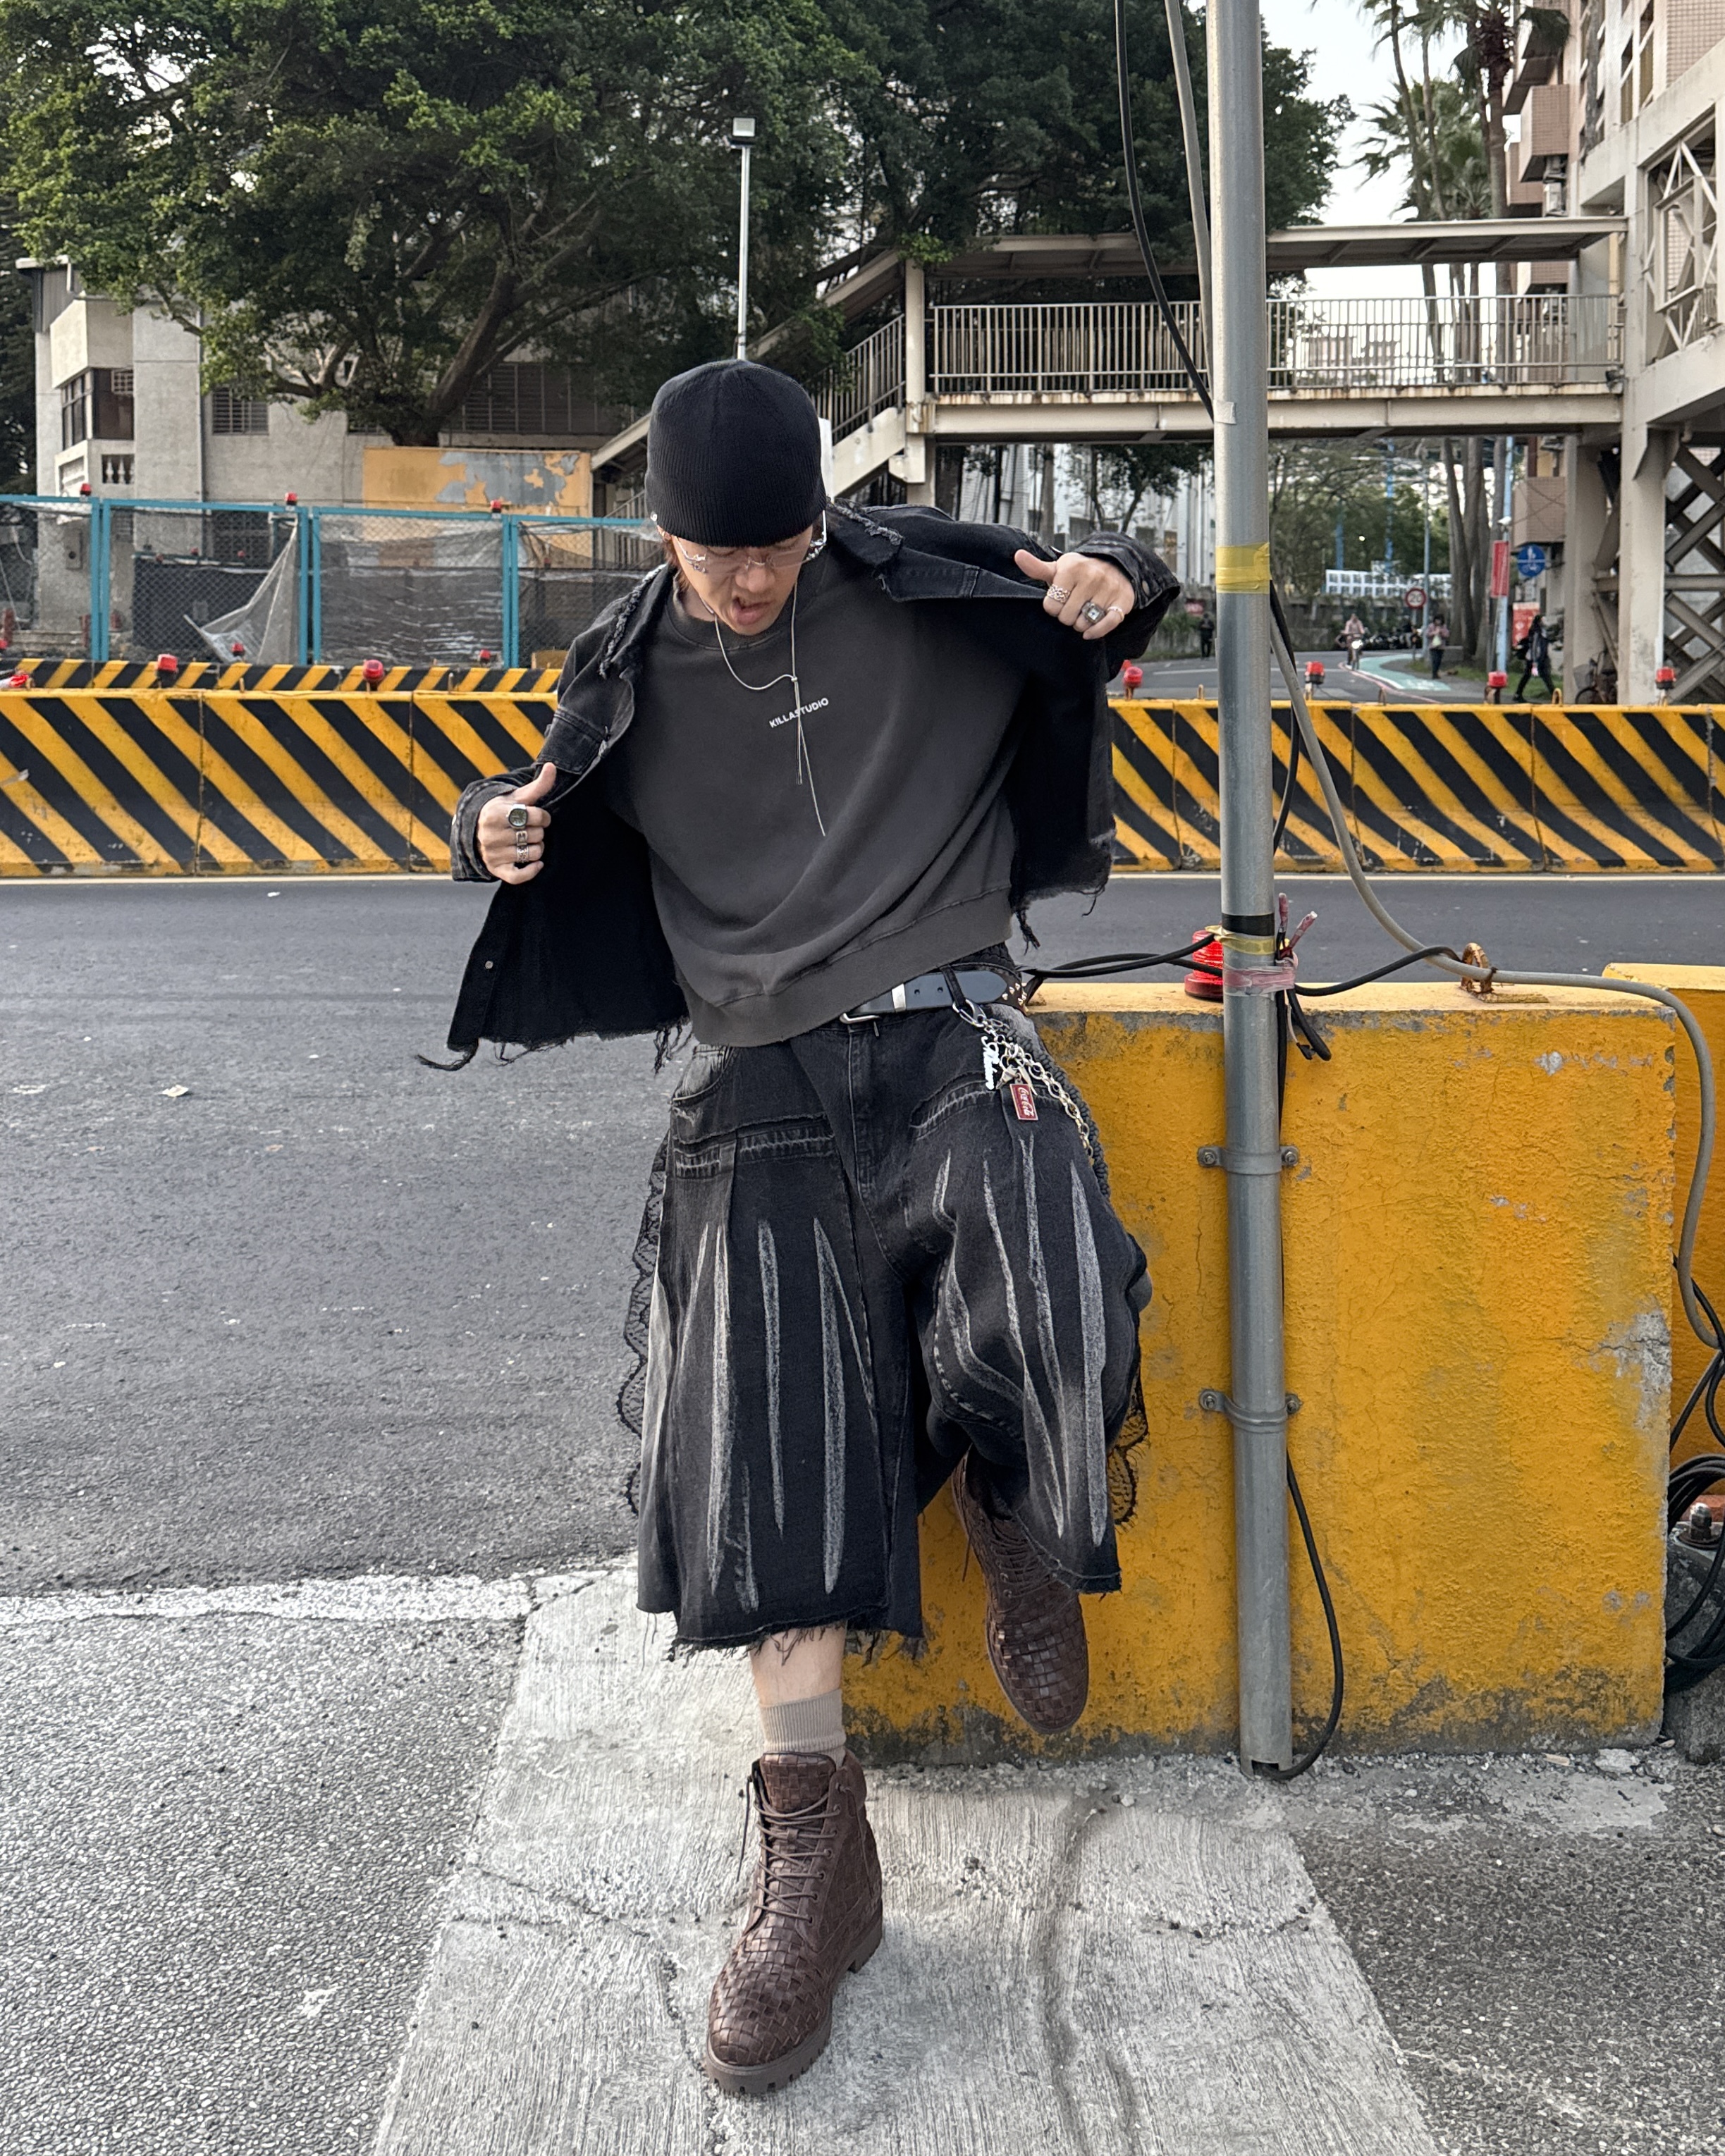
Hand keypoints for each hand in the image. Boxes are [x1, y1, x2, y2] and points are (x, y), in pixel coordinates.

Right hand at [477, 761, 556, 883]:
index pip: (536, 816)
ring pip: (532, 853)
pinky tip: (537, 863)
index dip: (543, 816)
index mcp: (496, 814)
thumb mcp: (518, 797)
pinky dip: (532, 871)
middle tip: (531, 829)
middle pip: (536, 835)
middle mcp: (491, 835)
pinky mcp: (496, 869)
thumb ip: (538, 785)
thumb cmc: (504, 811)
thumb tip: (553, 767)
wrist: (479, 829)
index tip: (538, 816)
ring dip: (538, 849)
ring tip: (530, 842)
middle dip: (539, 832)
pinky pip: (519, 876)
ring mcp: (493, 854)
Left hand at [1014, 549, 1135, 639]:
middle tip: (1071, 608)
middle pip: (1066, 617)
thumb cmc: (1080, 571)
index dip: (1053, 608)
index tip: (1059, 601)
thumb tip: (1018, 556)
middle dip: (1066, 616)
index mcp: (1072, 569)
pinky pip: (1106, 625)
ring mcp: (1108, 589)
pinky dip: (1096, 632)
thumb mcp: (1058, 568)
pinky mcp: (1122, 601)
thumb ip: (1037, 567)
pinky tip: (1089, 632)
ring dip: (1080, 624)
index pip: (1051, 605)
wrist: (1114, 565)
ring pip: (1084, 623)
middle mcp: (1091, 577)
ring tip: (1082, 613)